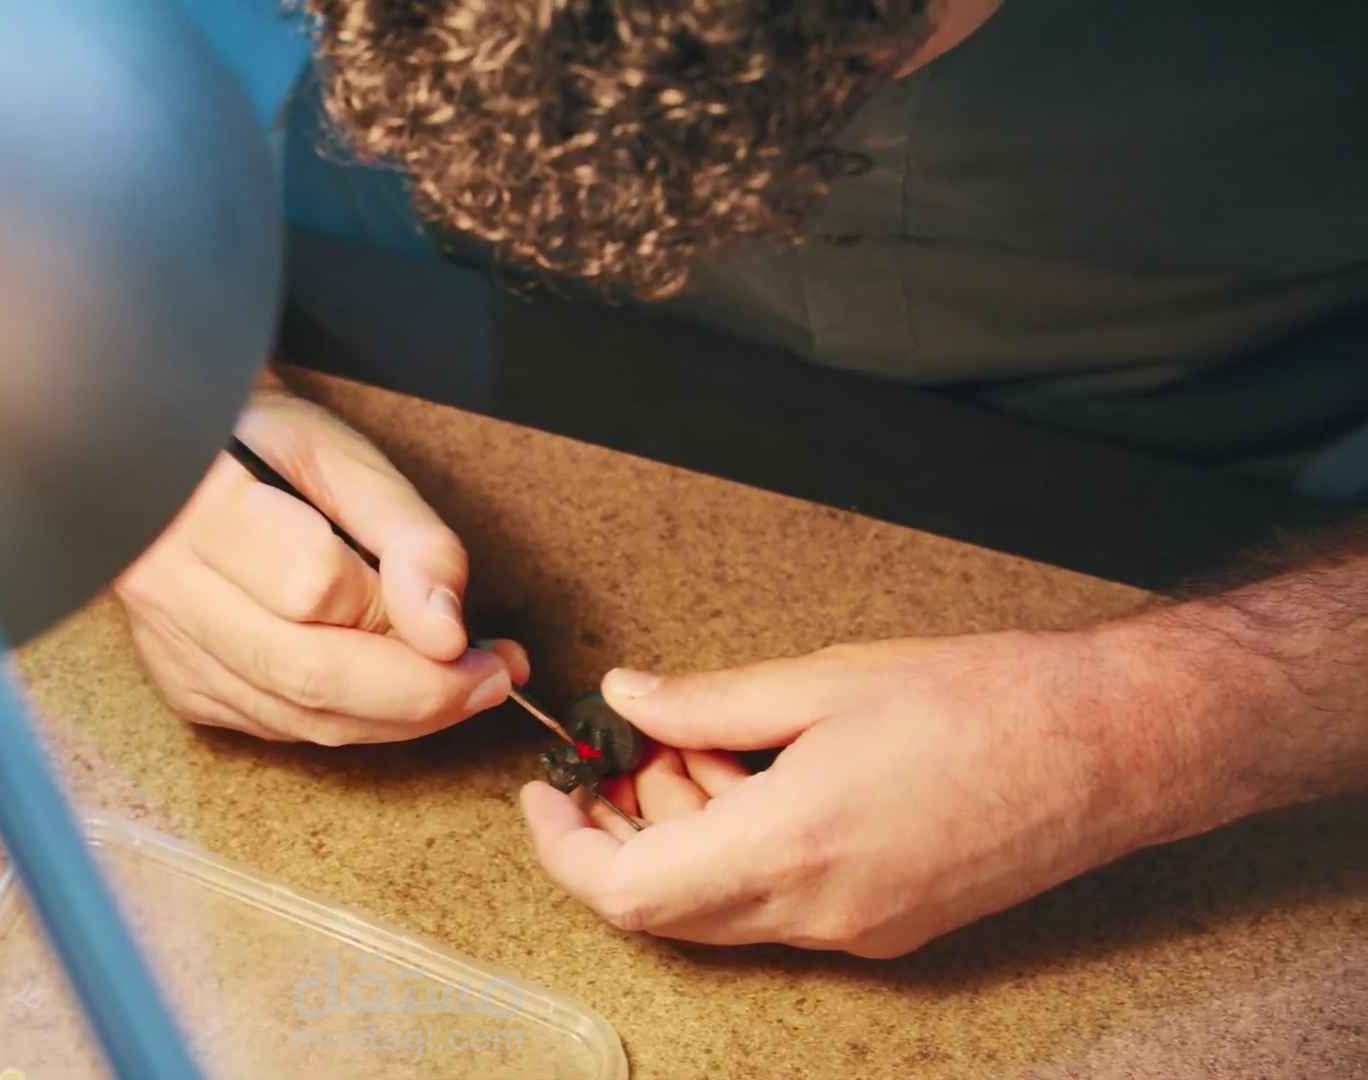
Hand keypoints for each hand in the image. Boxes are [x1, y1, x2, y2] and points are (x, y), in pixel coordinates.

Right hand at [116, 377, 524, 744]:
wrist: (181, 459)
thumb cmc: (268, 445)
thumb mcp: (345, 459)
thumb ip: (407, 538)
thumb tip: (445, 634)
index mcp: (203, 508)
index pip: (315, 589)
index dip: (403, 620)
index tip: (482, 638)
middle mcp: (171, 587)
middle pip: (306, 675)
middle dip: (419, 694)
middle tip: (492, 679)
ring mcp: (171, 646)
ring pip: (296, 717)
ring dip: (394, 718)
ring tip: (460, 687)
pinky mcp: (184, 686)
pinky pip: (280, 726)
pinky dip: (349, 720)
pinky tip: (389, 692)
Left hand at [522, 630, 1181, 956]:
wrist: (1114, 748)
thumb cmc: (984, 700)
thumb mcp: (825, 680)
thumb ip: (708, 702)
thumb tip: (626, 698)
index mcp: (791, 844)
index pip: (627, 891)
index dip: (565, 847)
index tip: (545, 794)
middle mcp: (817, 910)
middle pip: (663, 908)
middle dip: (622, 832)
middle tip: (631, 752)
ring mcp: (856, 931)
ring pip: (718, 910)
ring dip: (684, 837)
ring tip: (707, 747)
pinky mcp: (888, 929)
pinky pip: (775, 909)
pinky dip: (739, 852)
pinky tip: (763, 778)